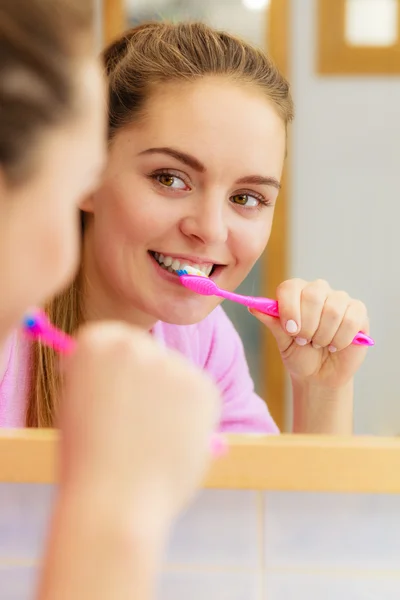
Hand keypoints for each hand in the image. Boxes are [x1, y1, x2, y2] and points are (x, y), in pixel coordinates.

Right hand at [59, 322, 219, 525]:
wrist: (116, 503)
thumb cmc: (88, 462)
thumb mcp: (78, 404)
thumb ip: (100, 379)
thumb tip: (123, 372)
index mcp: (96, 343)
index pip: (110, 338)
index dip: (112, 365)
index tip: (108, 388)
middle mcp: (136, 344)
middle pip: (146, 351)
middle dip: (144, 376)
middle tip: (136, 416)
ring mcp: (172, 363)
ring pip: (174, 373)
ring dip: (168, 395)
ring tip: (152, 438)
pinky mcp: (203, 386)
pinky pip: (198, 392)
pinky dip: (192, 413)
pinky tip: (174, 440)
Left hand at [251, 278, 368, 388]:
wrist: (319, 376)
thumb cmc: (299, 355)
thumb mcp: (282, 341)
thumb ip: (273, 322)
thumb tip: (253, 307)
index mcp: (296, 293)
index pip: (290, 287)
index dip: (289, 308)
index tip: (290, 330)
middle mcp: (318, 291)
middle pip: (313, 294)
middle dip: (307, 325)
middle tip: (304, 341)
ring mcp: (340, 300)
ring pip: (333, 309)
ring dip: (323, 335)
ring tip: (319, 345)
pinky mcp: (358, 312)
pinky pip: (351, 319)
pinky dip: (341, 338)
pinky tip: (335, 346)